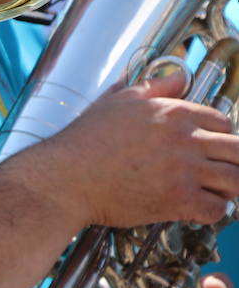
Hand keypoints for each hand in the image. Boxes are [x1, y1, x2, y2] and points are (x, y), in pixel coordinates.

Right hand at [37, 70, 238, 226]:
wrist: (65, 177)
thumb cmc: (84, 141)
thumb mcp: (117, 101)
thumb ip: (154, 87)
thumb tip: (178, 77)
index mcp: (172, 112)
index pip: (221, 121)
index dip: (220, 135)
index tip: (210, 147)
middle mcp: (183, 139)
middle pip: (238, 150)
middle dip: (234, 161)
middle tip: (221, 170)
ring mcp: (183, 170)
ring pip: (235, 180)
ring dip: (228, 187)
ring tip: (214, 190)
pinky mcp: (178, 200)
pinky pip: (217, 208)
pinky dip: (213, 210)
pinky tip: (198, 207)